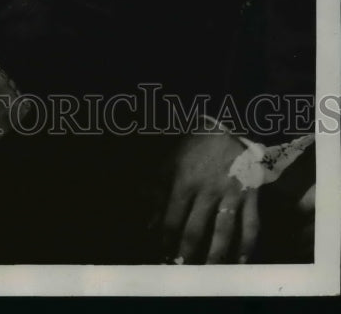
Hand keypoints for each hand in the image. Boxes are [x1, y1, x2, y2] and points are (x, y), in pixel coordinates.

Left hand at [160, 130, 259, 263]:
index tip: (161, 258)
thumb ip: (156, 192)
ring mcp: (231, 193)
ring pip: (224, 231)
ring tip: (209, 274)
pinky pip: (251, 224)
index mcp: (184, 181)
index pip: (171, 219)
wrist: (225, 127)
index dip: (165, 241)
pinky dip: (248, 246)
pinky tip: (241, 263)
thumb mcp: (168, 163)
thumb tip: (149, 225)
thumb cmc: (192, 148)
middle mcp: (207, 190)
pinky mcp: (251, 195)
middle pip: (195, 230)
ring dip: (215, 256)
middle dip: (187, 254)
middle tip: (182, 272)